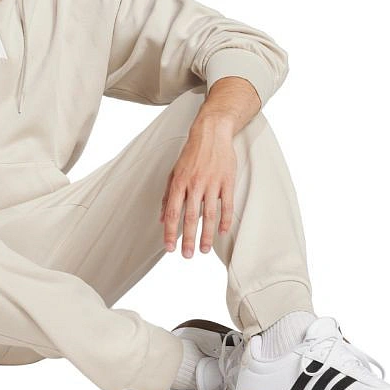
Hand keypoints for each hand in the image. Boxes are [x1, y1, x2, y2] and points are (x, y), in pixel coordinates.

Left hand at [159, 121, 236, 257]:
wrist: (211, 134)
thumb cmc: (191, 154)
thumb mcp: (174, 173)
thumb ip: (168, 196)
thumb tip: (162, 218)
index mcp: (179, 183)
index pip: (173, 212)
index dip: (171, 232)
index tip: (169, 248)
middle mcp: (194, 184)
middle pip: (190, 217)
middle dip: (188, 239)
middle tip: (187, 255)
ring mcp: (212, 183)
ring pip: (209, 215)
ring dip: (207, 235)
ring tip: (205, 250)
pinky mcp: (227, 181)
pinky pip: (227, 205)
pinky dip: (225, 220)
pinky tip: (222, 232)